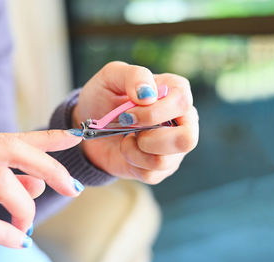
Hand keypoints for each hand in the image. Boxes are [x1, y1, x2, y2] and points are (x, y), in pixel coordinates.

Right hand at [0, 130, 81, 261]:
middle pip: (11, 150)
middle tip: (71, 188)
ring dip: (25, 206)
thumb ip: (1, 180)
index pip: (10, 137)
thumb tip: (37, 182)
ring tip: (26, 224)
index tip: (75, 138)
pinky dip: (5, 232)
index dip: (46, 138)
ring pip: (0, 181)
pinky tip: (16, 240)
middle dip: (50, 167)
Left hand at [73, 61, 198, 183]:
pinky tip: (126, 149)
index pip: (181, 102)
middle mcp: (182, 121)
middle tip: (128, 128)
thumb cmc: (104, 96)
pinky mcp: (161, 168)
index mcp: (175, 92)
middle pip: (186, 139)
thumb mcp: (112, 76)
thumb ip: (133, 76)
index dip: (152, 112)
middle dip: (150, 138)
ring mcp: (173, 147)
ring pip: (165, 161)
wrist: (87, 124)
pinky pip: (151, 174)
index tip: (127, 113)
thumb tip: (148, 94)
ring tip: (125, 138)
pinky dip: (131, 162)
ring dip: (135, 150)